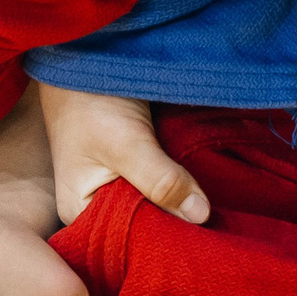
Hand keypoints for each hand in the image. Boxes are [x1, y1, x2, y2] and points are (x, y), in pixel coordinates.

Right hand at [37, 83, 210, 226]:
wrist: (86, 54)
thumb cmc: (90, 99)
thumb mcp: (126, 143)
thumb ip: (160, 180)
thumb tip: (201, 216)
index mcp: (80, 211)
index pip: (127, 241)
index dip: (164, 241)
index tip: (201, 241)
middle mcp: (95, 206)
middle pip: (142, 226)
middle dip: (175, 225)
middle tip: (216, 229)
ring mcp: (114, 186)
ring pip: (154, 207)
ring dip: (181, 205)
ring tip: (216, 215)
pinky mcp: (132, 168)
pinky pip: (159, 187)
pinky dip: (179, 187)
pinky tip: (203, 190)